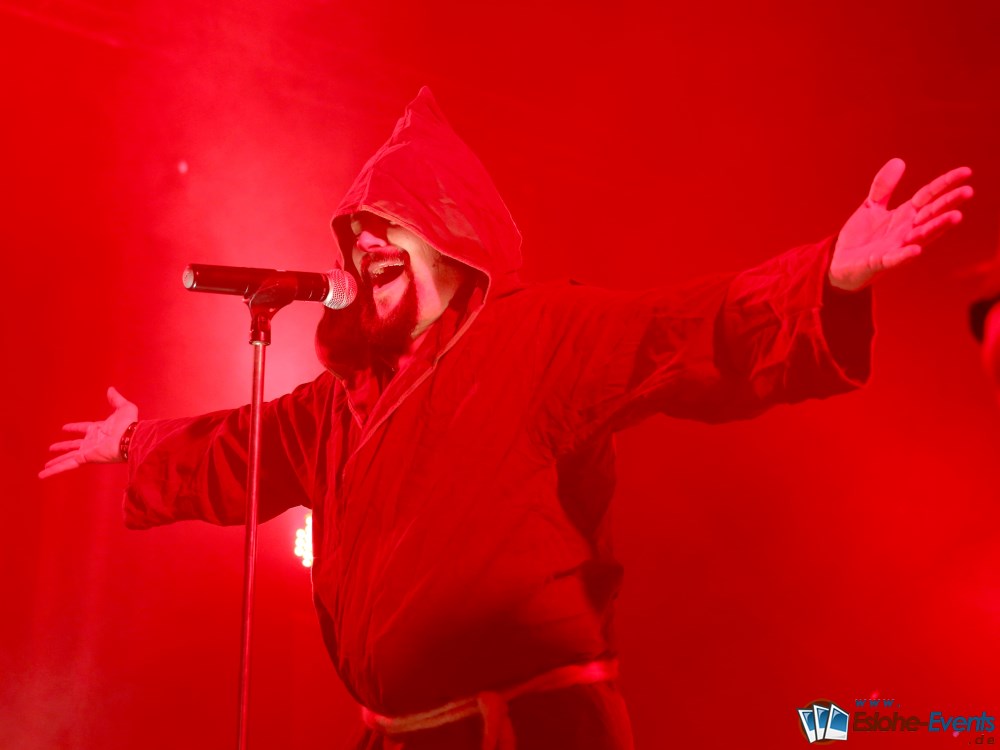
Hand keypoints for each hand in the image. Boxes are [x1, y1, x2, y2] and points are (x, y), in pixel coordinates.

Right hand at [39, 387, 138, 478]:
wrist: (131, 438)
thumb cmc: (129, 424)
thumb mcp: (123, 407)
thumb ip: (115, 399)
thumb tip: (111, 389)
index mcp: (99, 430)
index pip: (84, 429)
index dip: (75, 428)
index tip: (65, 428)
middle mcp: (92, 442)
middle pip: (73, 446)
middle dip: (63, 447)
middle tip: (51, 448)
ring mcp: (88, 451)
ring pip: (67, 458)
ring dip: (55, 462)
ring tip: (44, 466)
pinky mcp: (85, 458)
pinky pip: (66, 465)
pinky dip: (55, 470)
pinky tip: (43, 473)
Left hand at [829, 159, 972, 290]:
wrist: (840, 264)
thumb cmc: (860, 237)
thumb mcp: (871, 207)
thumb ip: (883, 187)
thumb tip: (898, 161)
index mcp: (905, 215)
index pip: (928, 196)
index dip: (945, 183)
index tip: (966, 171)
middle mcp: (906, 230)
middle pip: (931, 214)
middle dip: (949, 203)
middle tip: (968, 191)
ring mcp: (896, 247)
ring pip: (921, 236)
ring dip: (938, 227)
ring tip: (956, 216)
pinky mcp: (881, 262)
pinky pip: (896, 259)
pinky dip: (905, 255)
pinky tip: (916, 250)